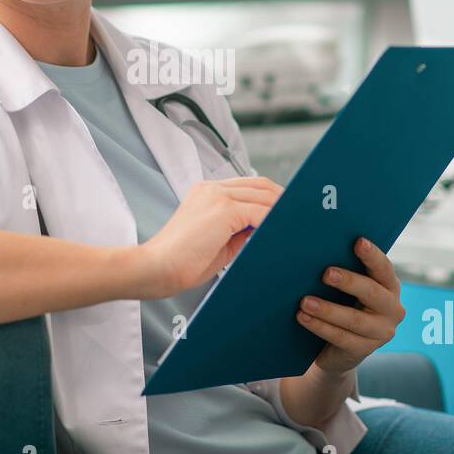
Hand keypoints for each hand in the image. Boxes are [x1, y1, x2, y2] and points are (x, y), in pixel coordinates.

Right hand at [133, 176, 282, 299]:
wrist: (154, 268)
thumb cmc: (180, 263)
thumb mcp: (217, 242)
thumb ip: (240, 231)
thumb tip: (266, 229)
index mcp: (206, 193)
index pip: (248, 186)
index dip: (270, 197)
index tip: (286, 212)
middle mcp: (211, 188)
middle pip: (260, 185)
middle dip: (282, 199)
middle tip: (298, 217)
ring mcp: (217, 196)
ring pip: (263, 195)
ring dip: (280, 210)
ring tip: (295, 224)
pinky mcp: (223, 210)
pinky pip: (259, 212)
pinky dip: (272, 221)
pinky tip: (280, 233)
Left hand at [297, 236, 404, 376]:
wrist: (337, 348)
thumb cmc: (342, 304)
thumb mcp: (348, 288)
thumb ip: (343, 270)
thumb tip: (317, 248)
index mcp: (390, 286)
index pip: (384, 268)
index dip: (372, 255)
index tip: (358, 241)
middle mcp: (392, 309)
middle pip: (371, 292)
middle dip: (349, 281)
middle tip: (326, 273)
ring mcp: (381, 332)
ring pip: (353, 319)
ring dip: (327, 309)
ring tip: (304, 301)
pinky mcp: (364, 350)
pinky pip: (340, 337)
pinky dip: (319, 326)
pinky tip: (302, 317)